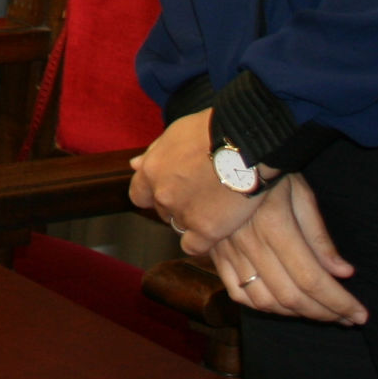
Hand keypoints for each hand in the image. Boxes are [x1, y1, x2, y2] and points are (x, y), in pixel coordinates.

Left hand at [128, 108, 262, 251]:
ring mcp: (183, 214)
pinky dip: (201, 241)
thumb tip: (134, 165)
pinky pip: (193, 246)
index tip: (171, 189)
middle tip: (201, 194)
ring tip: (215, 205)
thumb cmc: (210, 132)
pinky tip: (214, 230)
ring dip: (192, 219)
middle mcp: (162, 196)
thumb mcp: (175, 134)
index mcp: (151, 171)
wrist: (243, 144)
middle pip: (162, 211)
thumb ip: (153, 154)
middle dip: (177, 204)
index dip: (154, 194)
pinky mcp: (206, 230)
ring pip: (179, 226)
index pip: (139, 195)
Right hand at [208, 175, 364, 325]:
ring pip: (264, 300)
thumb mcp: (301, 194)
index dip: (339, 302)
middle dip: (324, 313)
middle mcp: (250, 244)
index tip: (360, 314)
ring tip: (318, 312)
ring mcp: (229, 251)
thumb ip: (320, 236)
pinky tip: (281, 305)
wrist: (223, 157)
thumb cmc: (268, 171)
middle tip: (346, 318)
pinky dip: (261, 306)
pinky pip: (237, 292)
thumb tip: (343, 272)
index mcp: (275, 227)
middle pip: (290, 296)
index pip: (312, 279)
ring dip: (295, 314)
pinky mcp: (216, 253)